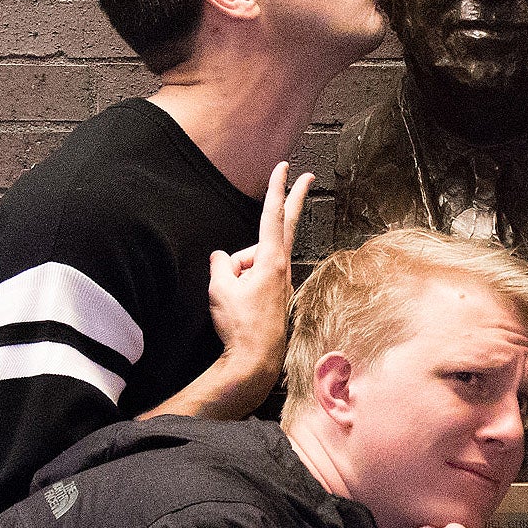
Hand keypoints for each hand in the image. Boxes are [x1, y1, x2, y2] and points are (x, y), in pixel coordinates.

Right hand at [207, 161, 312, 370]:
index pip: (273, 215)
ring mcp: (281, 281)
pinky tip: (239, 305)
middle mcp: (282, 268)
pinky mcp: (276, 294)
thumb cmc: (240, 325)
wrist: (255, 360)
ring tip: (233, 302)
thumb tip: (223, 258)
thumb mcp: (220, 288)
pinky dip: (241, 283)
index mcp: (271, 261)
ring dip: (237, 272)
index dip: (276, 188)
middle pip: (284, 225)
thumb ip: (221, 264)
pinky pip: (254, 277)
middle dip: (294, 198)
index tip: (284, 168)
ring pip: (253, 260)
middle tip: (307, 175)